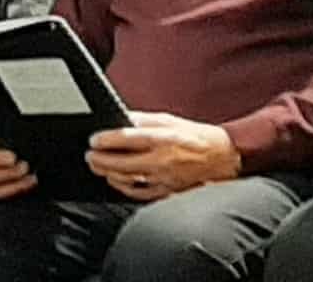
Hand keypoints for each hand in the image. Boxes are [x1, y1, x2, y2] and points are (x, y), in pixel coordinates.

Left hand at [86, 111, 239, 201]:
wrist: (222, 157)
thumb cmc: (197, 137)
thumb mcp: (171, 120)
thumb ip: (145, 120)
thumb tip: (122, 119)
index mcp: (164, 138)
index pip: (127, 138)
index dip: (106, 139)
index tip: (94, 140)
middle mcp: (162, 159)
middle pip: (121, 163)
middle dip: (100, 159)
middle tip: (90, 155)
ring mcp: (164, 178)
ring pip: (127, 179)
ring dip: (108, 173)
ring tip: (99, 166)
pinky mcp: (166, 191)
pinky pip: (138, 193)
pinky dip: (123, 187)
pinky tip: (116, 180)